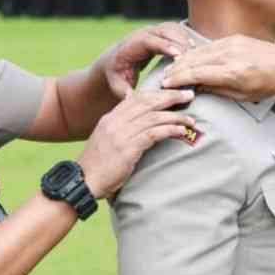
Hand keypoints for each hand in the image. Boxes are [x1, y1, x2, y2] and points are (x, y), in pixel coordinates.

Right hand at [77, 88, 195, 198]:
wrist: (83, 182)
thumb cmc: (97, 165)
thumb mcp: (106, 140)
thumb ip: (121, 129)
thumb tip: (141, 124)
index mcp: (110, 118)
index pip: (137, 97)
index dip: (158, 93)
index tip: (173, 92)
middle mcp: (116, 122)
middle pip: (148, 102)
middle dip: (171, 97)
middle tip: (189, 95)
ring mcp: (121, 134)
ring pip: (154, 117)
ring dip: (176, 117)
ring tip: (191, 120)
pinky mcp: (128, 149)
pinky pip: (154, 133)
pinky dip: (170, 130)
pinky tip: (181, 132)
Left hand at [100, 22, 194, 97]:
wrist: (115, 61)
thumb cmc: (117, 74)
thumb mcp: (117, 84)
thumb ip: (124, 91)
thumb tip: (130, 99)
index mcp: (131, 45)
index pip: (148, 41)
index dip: (163, 46)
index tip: (178, 54)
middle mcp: (143, 34)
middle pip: (164, 31)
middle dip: (179, 42)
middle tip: (193, 57)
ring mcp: (154, 31)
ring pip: (173, 29)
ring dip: (186, 41)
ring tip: (198, 56)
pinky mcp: (163, 33)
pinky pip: (178, 32)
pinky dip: (188, 40)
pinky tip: (197, 53)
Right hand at [161, 34, 274, 100]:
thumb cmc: (269, 84)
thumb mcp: (243, 96)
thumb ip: (217, 90)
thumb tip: (196, 87)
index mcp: (233, 72)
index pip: (197, 74)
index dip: (179, 79)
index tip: (166, 85)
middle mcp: (231, 55)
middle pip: (194, 60)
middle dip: (176, 69)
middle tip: (163, 78)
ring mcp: (232, 43)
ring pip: (199, 51)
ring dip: (183, 60)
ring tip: (172, 70)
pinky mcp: (235, 38)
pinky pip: (209, 46)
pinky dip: (196, 53)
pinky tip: (188, 59)